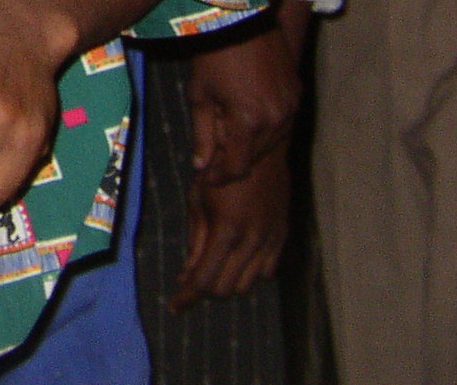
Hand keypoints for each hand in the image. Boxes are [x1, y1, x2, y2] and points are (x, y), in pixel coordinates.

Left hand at [169, 142, 290, 310]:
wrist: (258, 149)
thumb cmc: (219, 170)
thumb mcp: (197, 200)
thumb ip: (194, 240)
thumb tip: (185, 275)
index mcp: (226, 231)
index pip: (205, 280)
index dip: (187, 297)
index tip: (174, 305)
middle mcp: (252, 241)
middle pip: (226, 288)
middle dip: (204, 289)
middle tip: (189, 280)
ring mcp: (271, 240)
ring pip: (248, 284)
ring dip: (227, 282)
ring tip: (211, 268)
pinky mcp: (282, 235)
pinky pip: (267, 270)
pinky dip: (250, 273)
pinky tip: (236, 259)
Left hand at [185, 23, 298, 183]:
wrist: (242, 17)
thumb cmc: (213, 54)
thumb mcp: (199, 94)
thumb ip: (202, 134)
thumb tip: (201, 166)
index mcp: (249, 120)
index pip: (237, 166)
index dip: (220, 177)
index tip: (206, 179)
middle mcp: (276, 117)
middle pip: (255, 156)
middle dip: (234, 160)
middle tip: (213, 159)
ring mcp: (291, 105)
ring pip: (271, 142)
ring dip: (251, 145)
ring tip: (228, 136)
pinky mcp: (297, 93)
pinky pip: (282, 122)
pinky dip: (265, 127)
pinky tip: (247, 118)